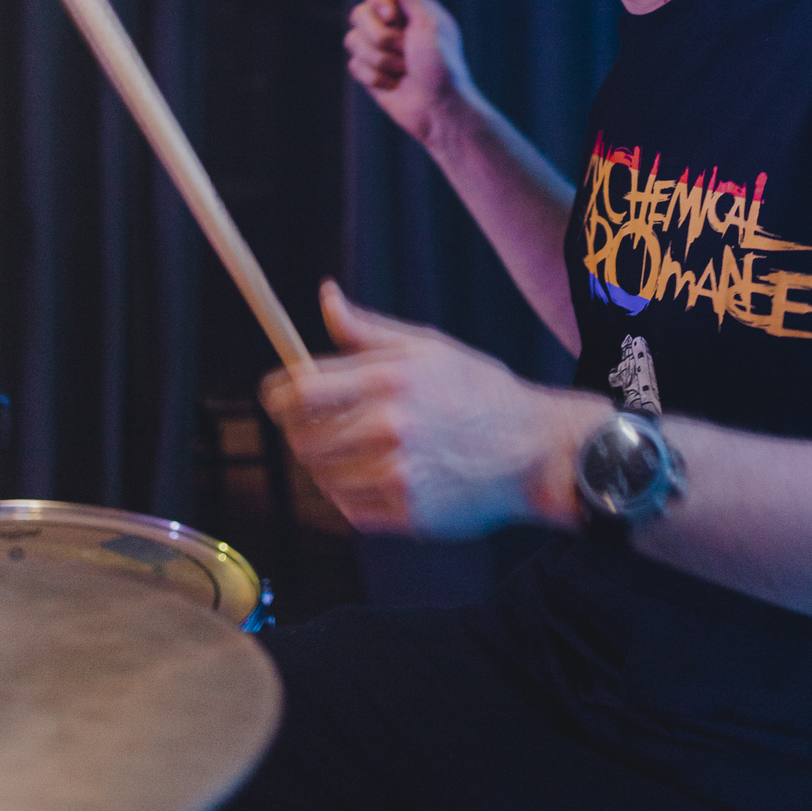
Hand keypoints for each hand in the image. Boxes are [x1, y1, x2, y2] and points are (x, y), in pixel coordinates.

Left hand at [259, 280, 610, 536]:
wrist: (535, 451)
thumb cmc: (480, 392)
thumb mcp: (429, 347)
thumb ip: (367, 329)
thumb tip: (325, 297)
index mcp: (391, 378)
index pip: (301, 391)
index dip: (276, 396)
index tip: (277, 398)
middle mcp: (390, 426)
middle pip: (302, 438)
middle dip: (301, 432)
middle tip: (321, 426)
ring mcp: (398, 473)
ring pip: (321, 477)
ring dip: (328, 465)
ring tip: (359, 451)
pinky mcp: (407, 513)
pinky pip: (348, 509)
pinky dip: (352, 495)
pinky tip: (380, 477)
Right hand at [344, 0, 473, 143]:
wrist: (439, 111)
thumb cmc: (442, 66)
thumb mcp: (428, 23)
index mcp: (411, 9)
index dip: (379, 1)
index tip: (392, 16)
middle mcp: (394, 26)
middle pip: (359, 14)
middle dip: (381, 38)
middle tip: (406, 52)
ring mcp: (380, 49)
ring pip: (353, 40)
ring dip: (380, 60)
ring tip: (404, 72)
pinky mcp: (370, 72)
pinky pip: (354, 64)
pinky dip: (374, 77)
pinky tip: (394, 85)